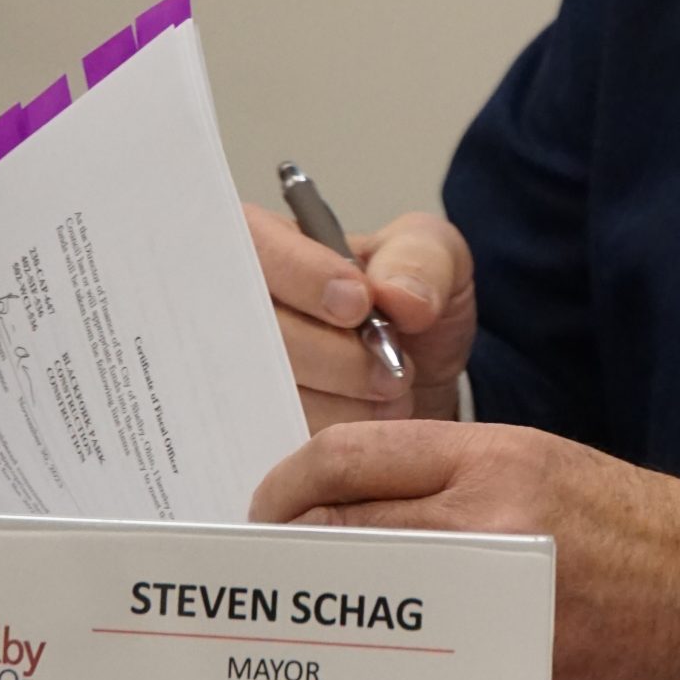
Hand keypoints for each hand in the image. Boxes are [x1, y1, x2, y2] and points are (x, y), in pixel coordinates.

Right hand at [244, 205, 475, 429]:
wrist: (420, 382)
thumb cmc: (412, 307)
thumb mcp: (437, 259)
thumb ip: (422, 260)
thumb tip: (398, 295)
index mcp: (274, 245)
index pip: (254, 242)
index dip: (301, 275)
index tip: (359, 305)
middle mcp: (242, 307)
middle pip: (253, 330)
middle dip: (332, 356)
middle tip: (392, 369)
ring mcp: (242, 372)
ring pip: (266, 392)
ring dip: (338, 404)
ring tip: (391, 396)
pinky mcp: (257, 426)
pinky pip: (277, 437)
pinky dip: (331, 437)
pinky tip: (367, 425)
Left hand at [250, 419, 679, 679]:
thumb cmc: (628, 527)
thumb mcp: (539, 463)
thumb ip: (445, 474)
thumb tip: (345, 503)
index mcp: (494, 458)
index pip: (346, 457)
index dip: (284, 486)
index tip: (269, 509)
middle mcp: (490, 519)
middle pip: (339, 531)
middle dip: (289, 553)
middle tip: (272, 572)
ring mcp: (499, 600)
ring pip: (365, 603)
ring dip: (324, 615)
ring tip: (311, 622)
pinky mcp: (515, 670)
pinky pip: (420, 671)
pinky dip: (386, 672)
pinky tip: (376, 672)